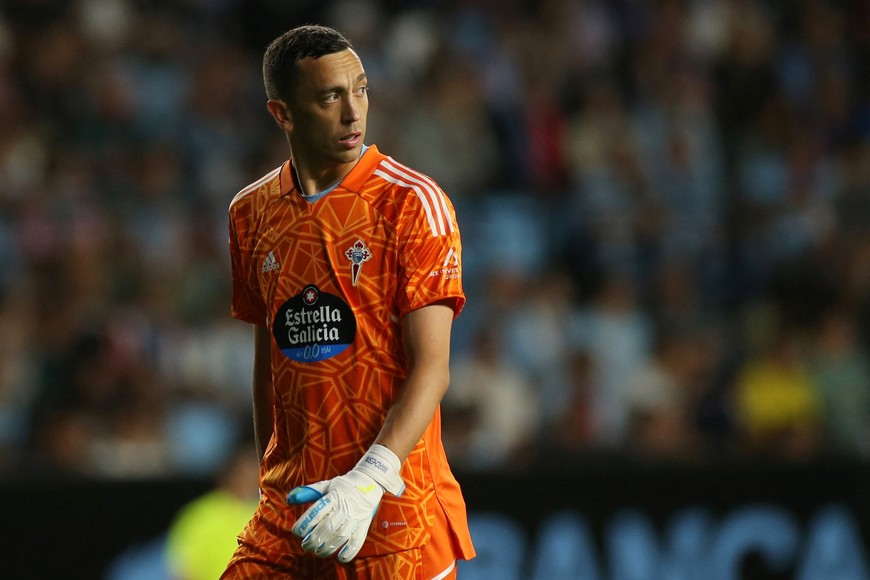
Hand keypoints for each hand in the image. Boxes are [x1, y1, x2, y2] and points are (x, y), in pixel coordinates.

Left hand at [286, 444, 404, 562]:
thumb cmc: (342, 487)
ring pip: (340, 536)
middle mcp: (345, 507)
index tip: (296, 532)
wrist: (369, 482)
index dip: (305, 523)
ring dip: (327, 547)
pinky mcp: (364, 524)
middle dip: (314, 539)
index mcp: (333, 496)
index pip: (317, 511)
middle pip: (327, 527)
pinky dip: (349, 551)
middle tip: (305, 545)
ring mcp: (355, 517)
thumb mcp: (325, 486)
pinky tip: (340, 558)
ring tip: (318, 552)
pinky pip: (357, 540)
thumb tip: (289, 499)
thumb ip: (308, 493)